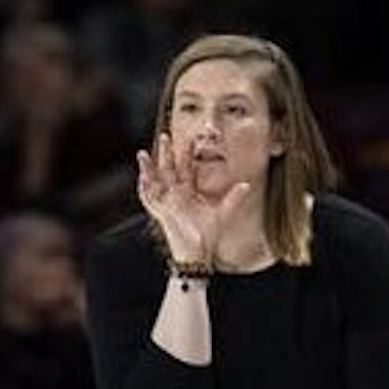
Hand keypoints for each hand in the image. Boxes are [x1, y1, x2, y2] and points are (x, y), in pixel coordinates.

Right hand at [136, 134, 252, 263]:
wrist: (197, 253)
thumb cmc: (207, 234)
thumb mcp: (222, 213)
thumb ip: (233, 197)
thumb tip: (246, 184)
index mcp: (188, 191)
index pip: (186, 168)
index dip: (188, 153)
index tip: (191, 137)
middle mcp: (175, 195)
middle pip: (168, 169)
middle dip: (166, 153)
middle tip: (166, 135)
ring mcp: (166, 203)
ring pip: (154, 181)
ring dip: (147, 168)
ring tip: (143, 154)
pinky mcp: (160, 213)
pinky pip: (148, 198)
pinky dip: (144, 188)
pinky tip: (142, 177)